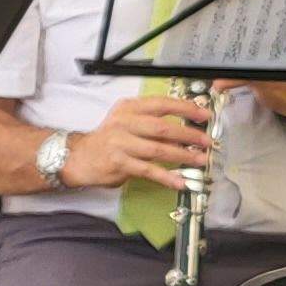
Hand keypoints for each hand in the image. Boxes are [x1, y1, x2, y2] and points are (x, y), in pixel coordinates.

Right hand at [88, 90, 214, 185]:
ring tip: (199, 160)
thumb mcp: (126, 122)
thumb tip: (185, 129)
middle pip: (162, 127)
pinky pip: (148, 170)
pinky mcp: (119, 163)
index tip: (204, 115)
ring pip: (158, 149)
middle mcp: (124, 123)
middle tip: (206, 141)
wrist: (79, 158)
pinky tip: (180, 181)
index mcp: (129, 108)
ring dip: (182, 155)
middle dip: (188, 135)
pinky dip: (166, 177)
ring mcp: (121, 143)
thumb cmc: (108, 140)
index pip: (161, 104)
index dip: (185, 109)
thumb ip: (151, 122)